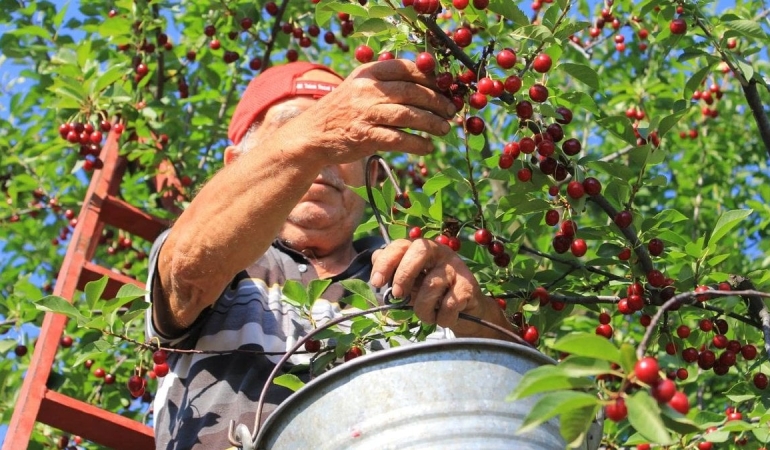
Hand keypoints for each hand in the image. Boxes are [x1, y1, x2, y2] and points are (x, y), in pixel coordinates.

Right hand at [285, 59, 455, 164]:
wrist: (313, 135)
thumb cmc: (342, 111)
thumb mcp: (358, 87)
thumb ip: (385, 83)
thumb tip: (427, 84)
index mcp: (368, 73)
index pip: (406, 68)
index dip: (430, 77)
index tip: (446, 87)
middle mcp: (367, 90)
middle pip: (411, 92)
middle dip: (437, 101)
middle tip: (451, 110)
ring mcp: (365, 114)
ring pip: (408, 115)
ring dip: (431, 123)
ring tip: (444, 129)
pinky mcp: (365, 137)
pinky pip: (399, 139)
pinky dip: (417, 144)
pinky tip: (428, 147)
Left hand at [370, 238, 485, 330]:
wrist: (466, 310)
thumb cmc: (433, 294)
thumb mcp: (411, 284)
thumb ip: (393, 274)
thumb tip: (376, 266)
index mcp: (421, 249)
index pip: (400, 245)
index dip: (386, 262)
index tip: (377, 282)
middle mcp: (439, 252)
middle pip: (420, 250)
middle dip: (404, 274)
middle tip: (398, 294)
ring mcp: (455, 267)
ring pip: (431, 285)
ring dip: (423, 309)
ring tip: (426, 314)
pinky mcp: (467, 285)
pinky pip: (448, 305)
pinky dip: (441, 318)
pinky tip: (442, 317)